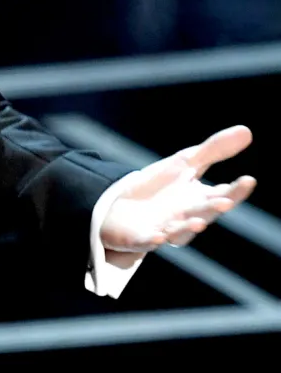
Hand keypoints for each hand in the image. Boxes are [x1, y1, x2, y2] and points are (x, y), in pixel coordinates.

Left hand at [100, 125, 256, 266]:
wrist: (123, 205)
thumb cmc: (160, 185)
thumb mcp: (186, 163)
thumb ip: (214, 150)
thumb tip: (247, 131)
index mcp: (200, 199)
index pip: (223, 194)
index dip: (236, 190)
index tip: (248, 180)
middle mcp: (187, 218)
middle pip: (203, 213)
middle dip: (213, 208)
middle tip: (225, 202)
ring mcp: (165, 230)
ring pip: (180, 232)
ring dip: (188, 228)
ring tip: (198, 223)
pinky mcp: (141, 238)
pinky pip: (148, 241)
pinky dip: (153, 241)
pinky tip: (158, 237)